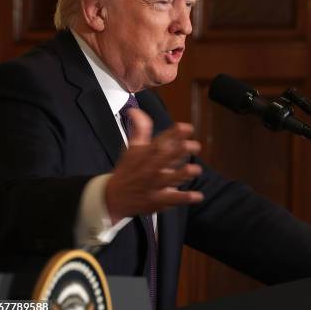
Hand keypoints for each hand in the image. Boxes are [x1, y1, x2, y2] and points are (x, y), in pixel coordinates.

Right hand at [105, 108, 203, 222]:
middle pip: (165, 157)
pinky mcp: (157, 200)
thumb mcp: (132, 148)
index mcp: (145, 154)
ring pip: (169, 179)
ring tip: (195, 169)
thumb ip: (139, 129)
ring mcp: (154, 185)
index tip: (186, 127)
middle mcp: (150, 168)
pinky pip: (172, 199)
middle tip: (195, 146)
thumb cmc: (128, 170)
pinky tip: (197, 196)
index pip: (159, 140)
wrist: (113, 197)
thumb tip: (135, 109)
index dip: (173, 133)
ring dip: (183, 174)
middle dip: (180, 151)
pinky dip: (185, 198)